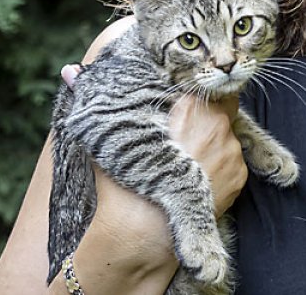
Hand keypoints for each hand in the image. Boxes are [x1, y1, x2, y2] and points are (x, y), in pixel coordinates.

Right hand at [63, 63, 248, 217]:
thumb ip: (94, 99)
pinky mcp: (238, 175)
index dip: (197, 92)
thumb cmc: (125, 184)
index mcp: (188, 107)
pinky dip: (219, 166)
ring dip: (213, 142)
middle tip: (185, 134)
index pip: (205, 85)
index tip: (186, 101)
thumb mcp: (108, 137)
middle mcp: (216, 125)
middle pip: (221, 108)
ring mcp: (230, 151)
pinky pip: (233, 161)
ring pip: (227, 135)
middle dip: (207, 116)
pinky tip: (195, 178)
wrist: (144, 234)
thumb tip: (67, 71)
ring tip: (186, 161)